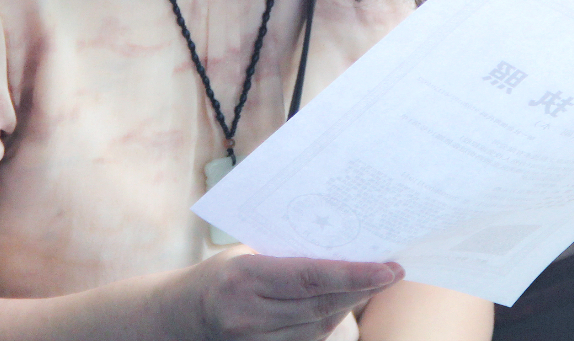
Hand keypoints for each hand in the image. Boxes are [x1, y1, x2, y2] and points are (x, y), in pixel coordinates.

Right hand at [171, 246, 402, 339]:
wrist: (180, 316)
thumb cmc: (219, 274)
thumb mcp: (245, 252)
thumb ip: (286, 254)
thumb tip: (341, 246)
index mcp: (243, 278)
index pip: (309, 278)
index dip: (353, 274)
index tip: (388, 268)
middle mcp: (248, 316)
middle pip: (320, 306)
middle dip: (361, 289)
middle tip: (393, 272)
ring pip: (318, 327)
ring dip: (348, 304)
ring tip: (373, 282)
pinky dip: (328, 321)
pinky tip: (340, 302)